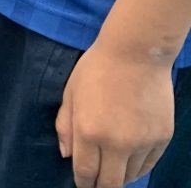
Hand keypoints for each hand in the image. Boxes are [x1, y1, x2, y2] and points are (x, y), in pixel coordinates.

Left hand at [57, 44, 174, 187]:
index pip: (85, 173)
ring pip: (131, 175)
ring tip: (113, 169)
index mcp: (89, 132)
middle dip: (101, 187)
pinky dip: (138, 167)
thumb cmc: (97, 69)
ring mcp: (142, 142)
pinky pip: (149, 164)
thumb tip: (66, 155)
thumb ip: (65, 127)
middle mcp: (117, 142)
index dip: (83, 183)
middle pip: (110, 183)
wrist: (136, 53)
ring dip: (120, 176)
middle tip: (97, 185)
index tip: (83, 185)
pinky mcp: (162, 137)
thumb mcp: (71, 94)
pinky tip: (130, 162)